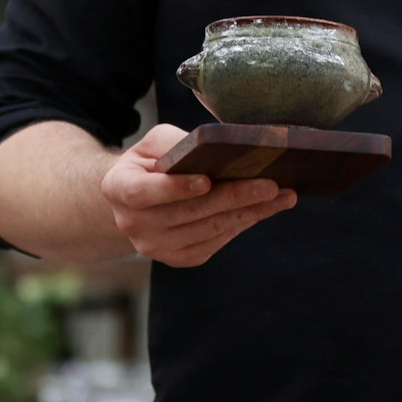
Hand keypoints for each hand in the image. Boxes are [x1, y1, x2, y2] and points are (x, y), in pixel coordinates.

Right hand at [99, 124, 296, 266]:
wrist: (138, 198)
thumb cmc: (152, 161)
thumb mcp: (154, 142)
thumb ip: (177, 143)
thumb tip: (218, 148)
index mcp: (118, 188)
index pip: (144, 193)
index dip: (175, 188)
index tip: (206, 181)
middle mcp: (132, 224)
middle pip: (189, 212)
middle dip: (234, 197)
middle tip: (271, 185)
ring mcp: (155, 247)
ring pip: (209, 229)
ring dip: (250, 213)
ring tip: (283, 196)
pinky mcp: (178, 258)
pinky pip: (215, 242)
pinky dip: (242, 224)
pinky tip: (265, 209)